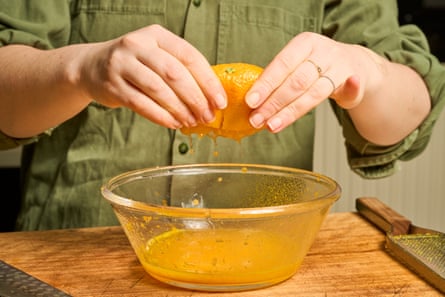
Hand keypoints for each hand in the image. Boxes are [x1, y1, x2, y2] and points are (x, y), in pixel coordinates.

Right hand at [78, 24, 226, 128]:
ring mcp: (122, 64)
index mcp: (156, 34)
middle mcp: (138, 44)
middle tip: (207, 116)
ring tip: (192, 122)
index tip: (220, 101)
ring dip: (179, 109)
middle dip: (196, 98)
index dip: (208, 81)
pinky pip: (141, 104)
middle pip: (175, 73)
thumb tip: (212, 97)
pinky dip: (161, 116)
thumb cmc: (136, 65)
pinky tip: (174, 124)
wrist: (92, 66)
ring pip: (158, 89)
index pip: (189, 56)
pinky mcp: (112, 85)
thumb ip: (181, 69)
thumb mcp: (157, 56)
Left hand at [246, 32, 362, 132]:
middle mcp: (323, 52)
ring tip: (272, 125)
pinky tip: (343, 98)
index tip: (250, 102)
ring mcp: (340, 66)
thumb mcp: (298, 64)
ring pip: (314, 92)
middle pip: (296, 81)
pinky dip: (350, 89)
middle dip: (273, 103)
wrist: (355, 65)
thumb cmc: (317, 67)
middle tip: (256, 120)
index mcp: (304, 43)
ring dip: (291, 111)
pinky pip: (351, 89)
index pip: (282, 64)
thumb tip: (251, 103)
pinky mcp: (356, 81)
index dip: (266, 84)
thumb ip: (279, 79)